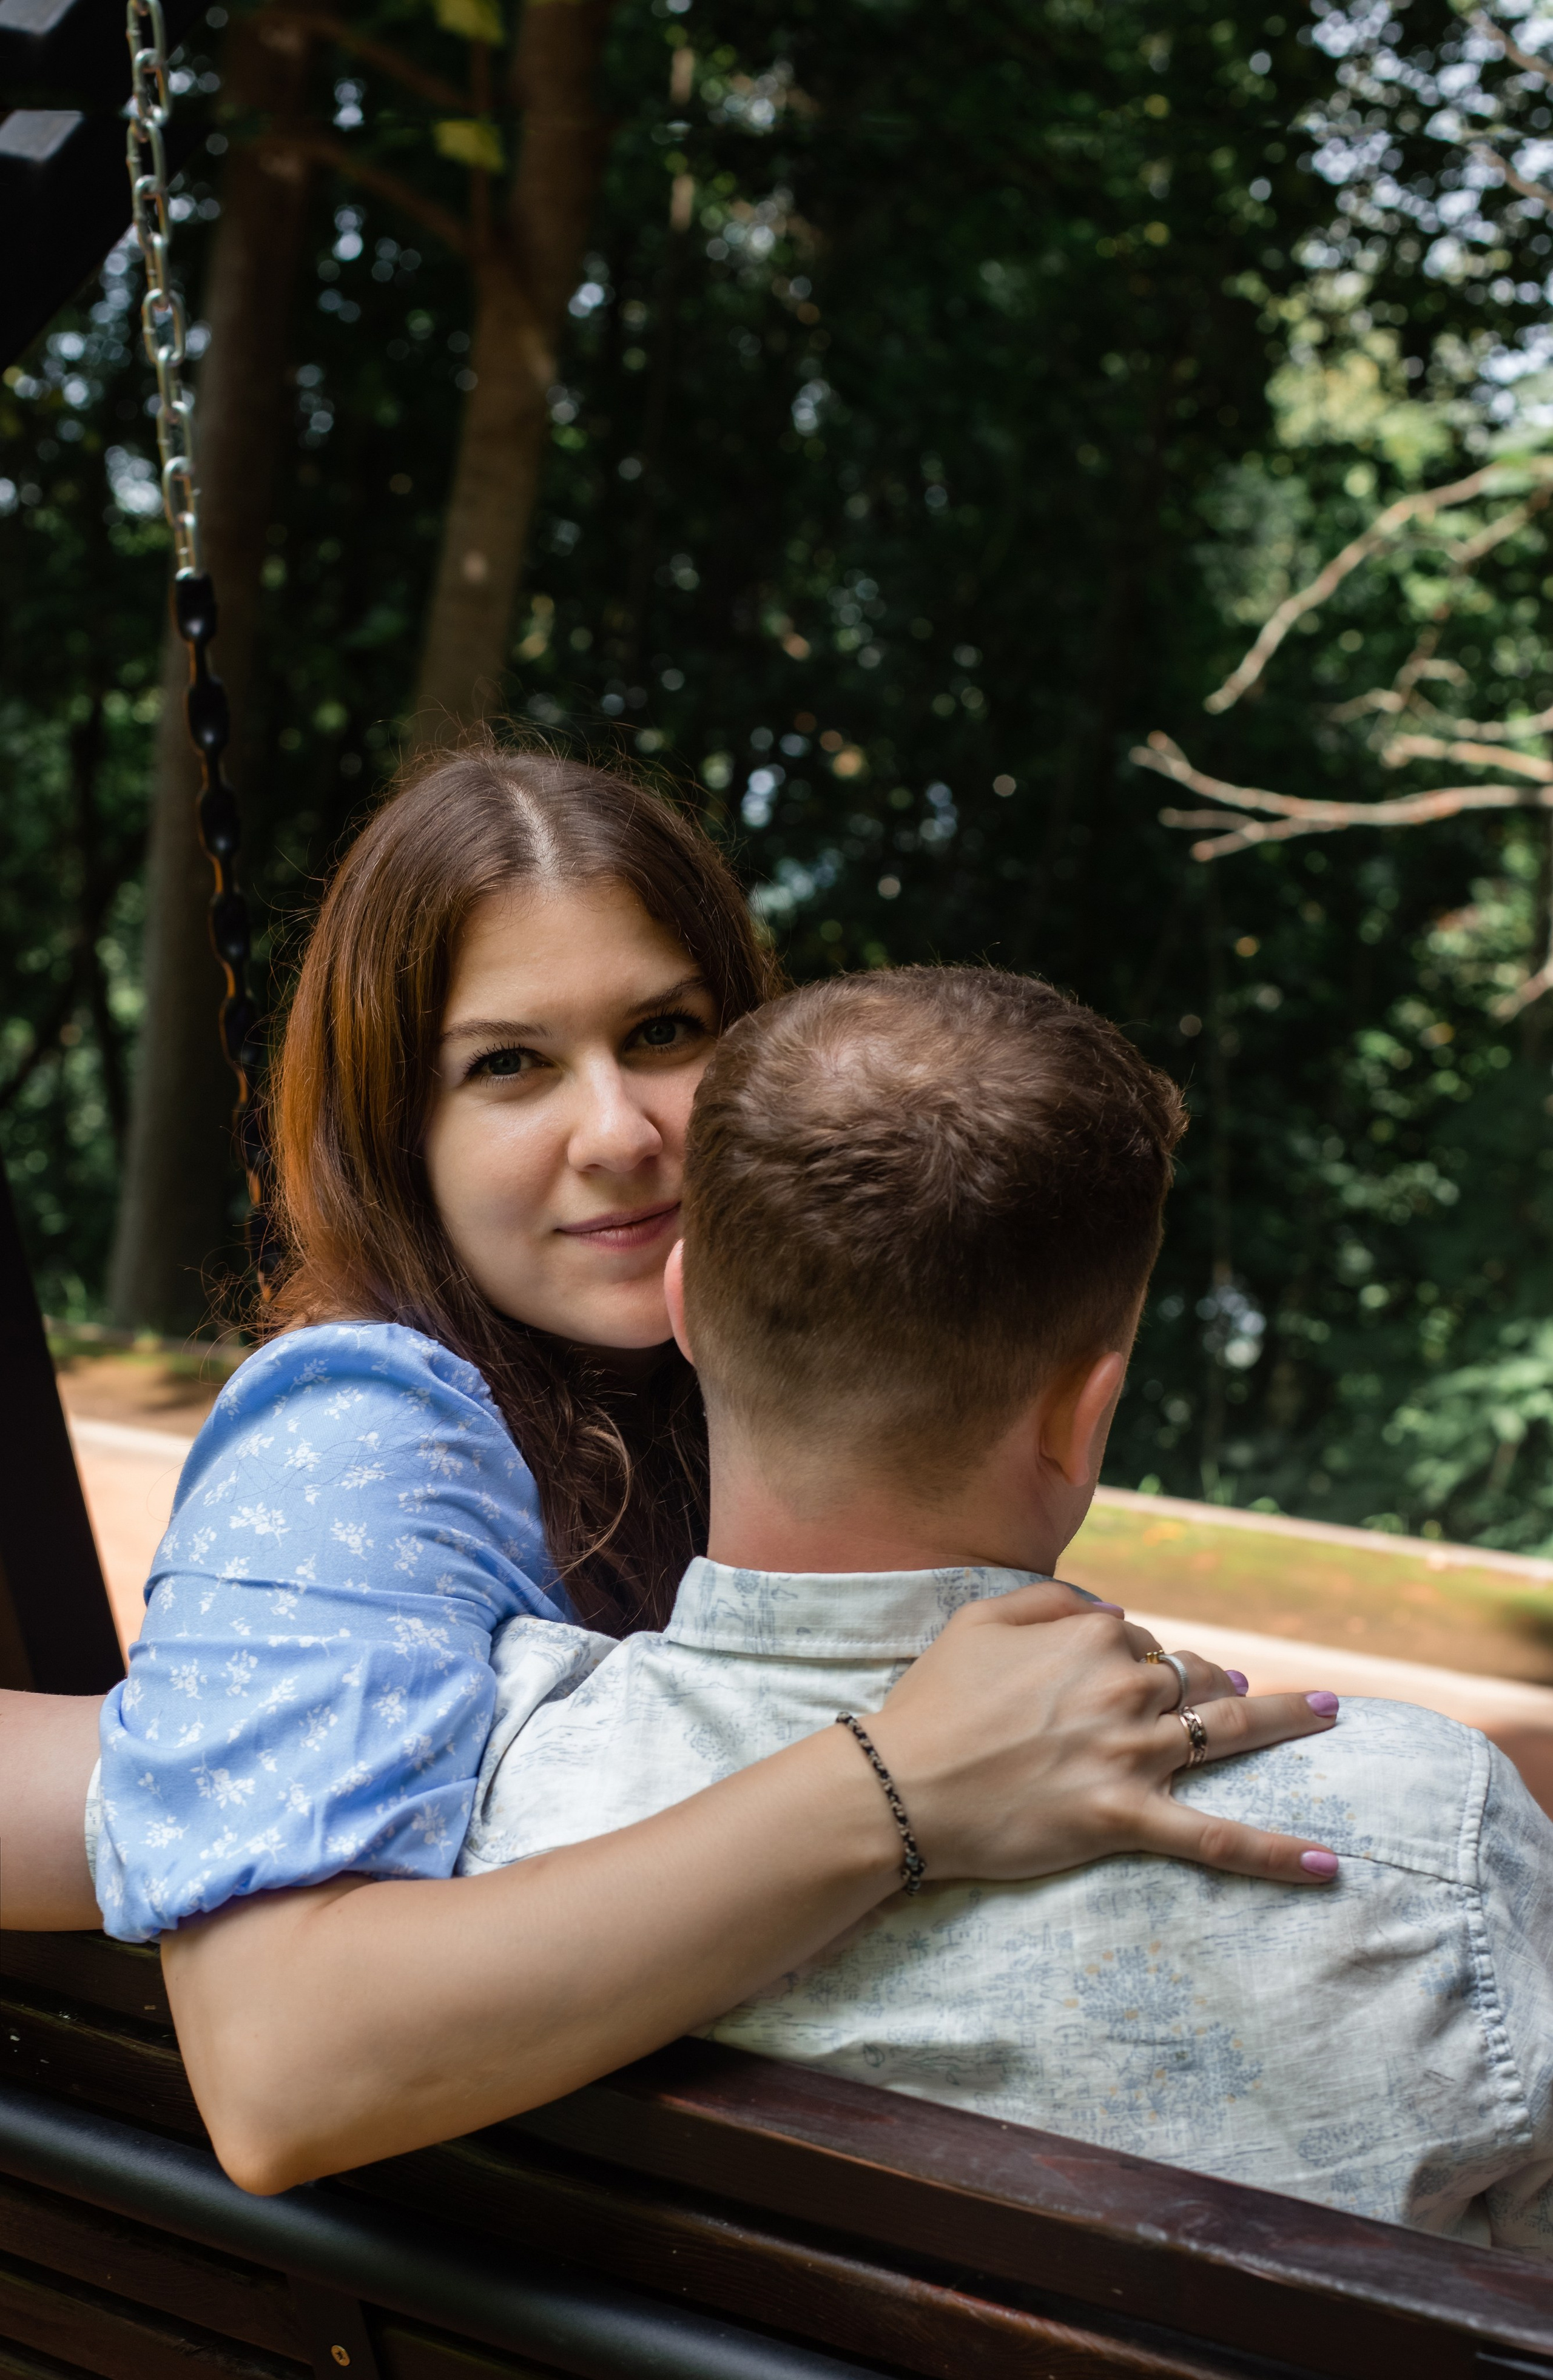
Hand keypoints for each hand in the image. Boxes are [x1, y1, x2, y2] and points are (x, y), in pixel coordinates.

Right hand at [867, 1582, 1339, 1888]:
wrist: (900, 1787)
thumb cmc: (932, 1705)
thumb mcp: (978, 1619)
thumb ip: (1049, 1599)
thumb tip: (1110, 1608)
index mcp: (1089, 1637)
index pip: (1138, 1638)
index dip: (1132, 1655)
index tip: (1116, 1674)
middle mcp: (1121, 1688)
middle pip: (1193, 1676)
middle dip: (1214, 1679)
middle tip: (1233, 1685)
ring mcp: (1130, 1755)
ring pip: (1226, 1732)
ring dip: (1285, 1719)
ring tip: (1331, 1712)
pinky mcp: (1125, 1819)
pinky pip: (1214, 1838)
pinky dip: (1273, 1852)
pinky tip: (1326, 1863)